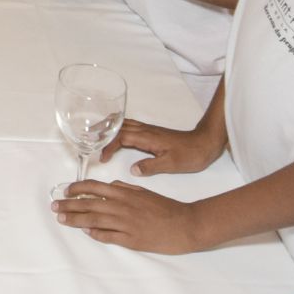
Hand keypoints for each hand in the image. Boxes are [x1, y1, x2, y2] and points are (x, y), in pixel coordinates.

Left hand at [51, 179, 205, 253]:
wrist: (185, 224)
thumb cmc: (166, 207)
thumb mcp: (144, 192)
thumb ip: (126, 188)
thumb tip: (110, 186)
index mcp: (125, 193)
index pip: (95, 187)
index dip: (77, 189)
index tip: (65, 191)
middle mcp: (122, 206)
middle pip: (89, 204)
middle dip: (69, 205)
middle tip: (55, 206)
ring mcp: (126, 224)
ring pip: (94, 220)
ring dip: (76, 219)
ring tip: (62, 218)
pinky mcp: (132, 239)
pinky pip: (109, 236)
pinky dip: (96, 234)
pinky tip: (86, 232)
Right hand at [100, 118, 224, 172]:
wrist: (205, 144)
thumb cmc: (190, 155)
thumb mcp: (171, 164)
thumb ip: (151, 166)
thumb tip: (133, 169)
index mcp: (147, 137)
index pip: (121, 137)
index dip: (109, 146)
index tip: (103, 158)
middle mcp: (145, 130)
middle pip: (118, 126)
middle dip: (102, 131)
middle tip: (88, 140)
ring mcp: (148, 129)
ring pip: (123, 124)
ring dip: (108, 128)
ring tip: (95, 135)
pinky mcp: (152, 132)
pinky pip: (129, 126)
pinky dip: (118, 129)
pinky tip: (115, 136)